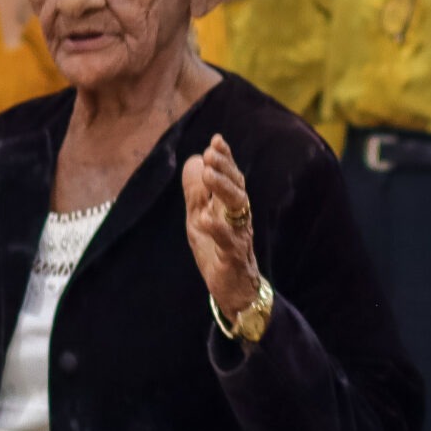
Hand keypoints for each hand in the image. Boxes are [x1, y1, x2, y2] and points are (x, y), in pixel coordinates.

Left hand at [181, 134, 261, 318]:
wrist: (233, 290)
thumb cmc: (217, 250)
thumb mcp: (200, 217)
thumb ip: (196, 192)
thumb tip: (192, 160)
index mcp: (230, 207)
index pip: (231, 178)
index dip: (226, 159)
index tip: (217, 140)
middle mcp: (238, 218)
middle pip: (237, 187)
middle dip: (225, 168)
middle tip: (211, 152)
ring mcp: (238, 236)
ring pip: (238, 208)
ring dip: (224, 189)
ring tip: (209, 174)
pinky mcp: (233, 257)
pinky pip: (228, 241)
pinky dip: (217, 229)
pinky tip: (205, 218)